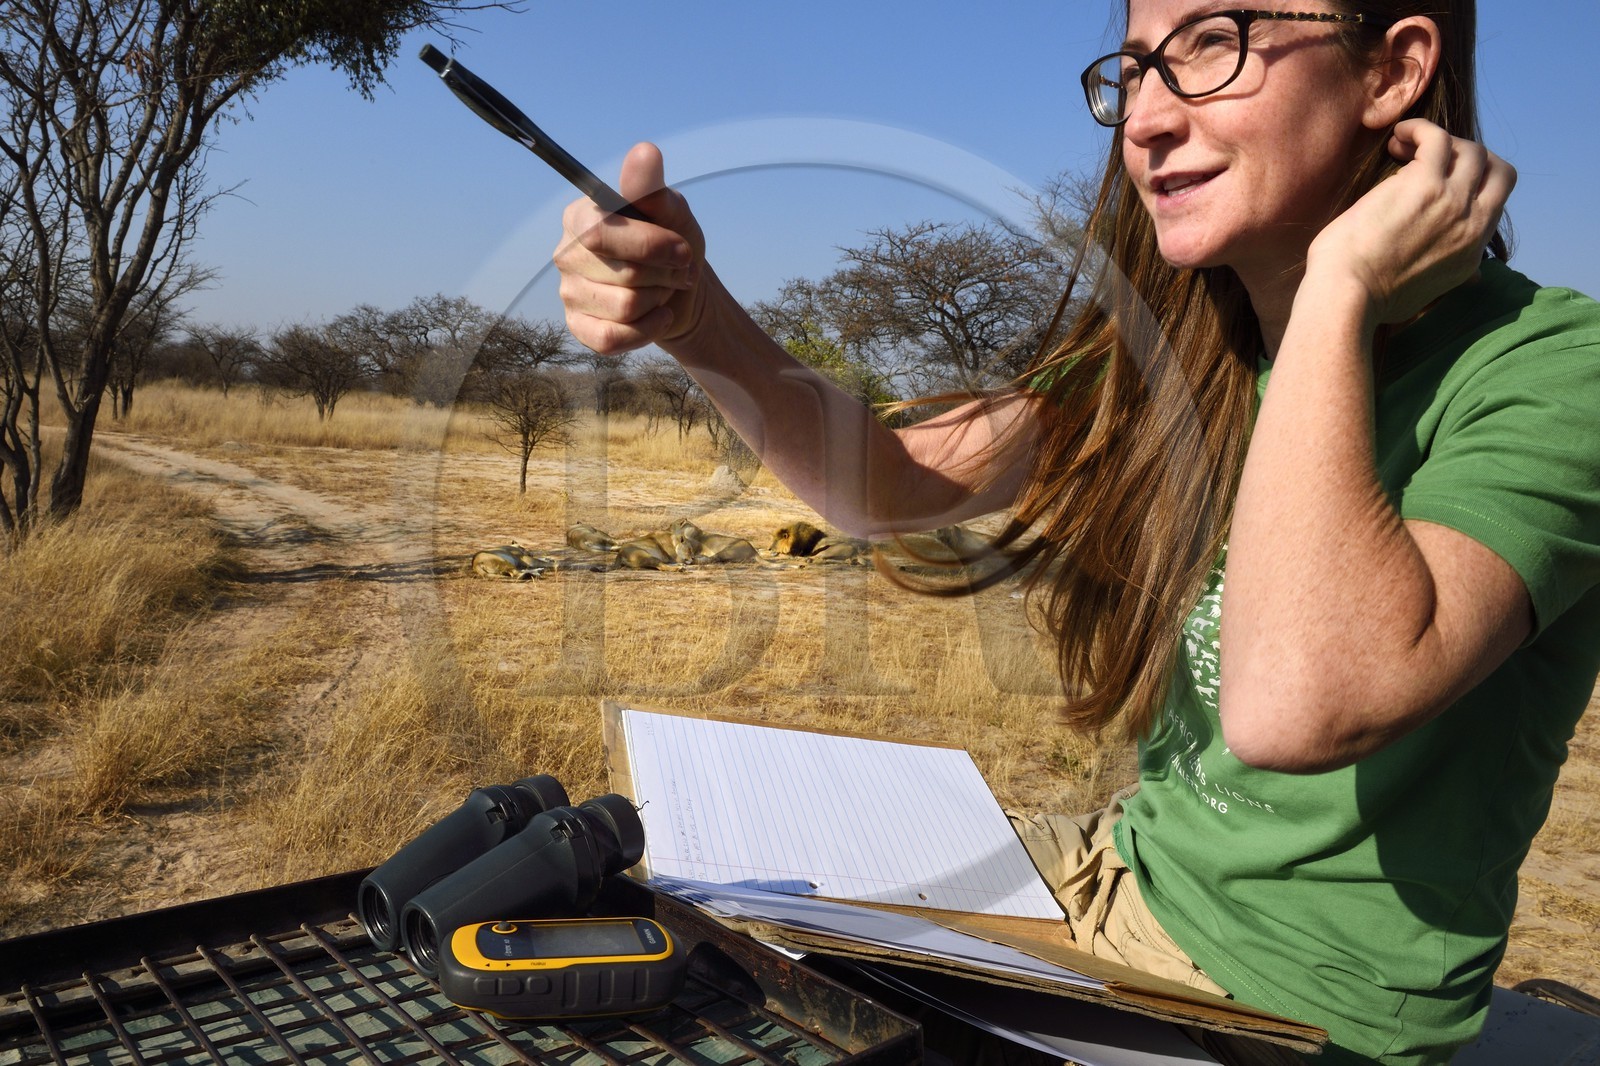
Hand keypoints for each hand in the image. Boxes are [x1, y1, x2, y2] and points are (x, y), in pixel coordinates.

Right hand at [553, 143, 705, 354]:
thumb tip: (645, 153)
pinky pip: (611, 339)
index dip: (651, 246)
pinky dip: (647, 330)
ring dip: (659, 301)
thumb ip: (653, 188)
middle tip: (677, 270)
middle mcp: (566, 253)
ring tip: (664, 290)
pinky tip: (659, 317)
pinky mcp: (578, 326)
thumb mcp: (672, 212)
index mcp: (580, 217)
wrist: (681, 291)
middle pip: (622, 274)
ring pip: (623, 308)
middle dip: (664, 274)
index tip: (683, 249)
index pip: (602, 233)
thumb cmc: (672, 243)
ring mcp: (569, 292)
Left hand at [1307, 119, 1515, 328]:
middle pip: (1497, 170)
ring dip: (1439, 140)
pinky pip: (1437, 138)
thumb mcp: (1428, 294)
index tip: (1441, 181)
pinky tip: (1398, 136)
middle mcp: (1472, 224)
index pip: (1495, 201)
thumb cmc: (1371, 297)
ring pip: (1471, 150)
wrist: (1348, 296)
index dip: (1472, 183)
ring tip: (1404, 147)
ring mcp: (1453, 202)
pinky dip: (1419, 129)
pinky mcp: (1425, 184)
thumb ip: (1453, 277)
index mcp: (1473, 251)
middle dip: (1467, 157)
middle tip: (1429, 159)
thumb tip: (1476, 278)